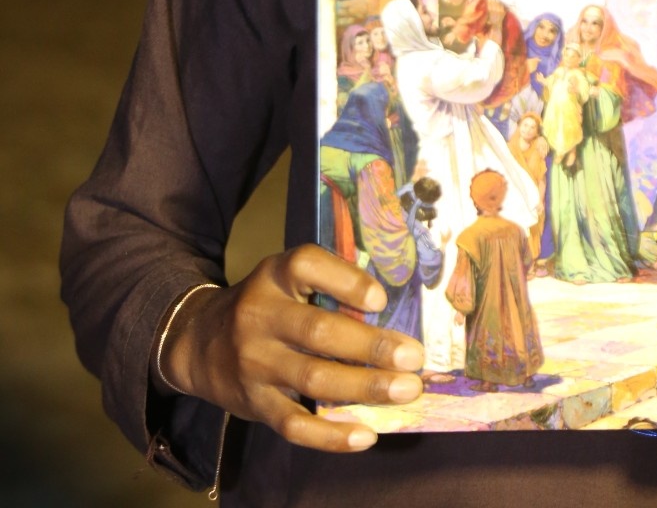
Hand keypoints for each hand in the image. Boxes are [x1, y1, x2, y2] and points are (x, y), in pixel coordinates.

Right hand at [157, 245, 423, 452]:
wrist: (199, 341)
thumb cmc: (264, 304)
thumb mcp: (283, 278)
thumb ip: (325, 283)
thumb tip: (390, 307)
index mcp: (274, 275)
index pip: (307, 265)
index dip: (346, 281)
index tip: (381, 300)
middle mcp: (260, 315)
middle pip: (319, 331)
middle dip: (370, 346)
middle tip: (413, 358)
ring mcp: (255, 362)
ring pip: (312, 378)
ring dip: (363, 387)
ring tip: (405, 391)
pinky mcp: (254, 403)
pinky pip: (294, 424)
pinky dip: (331, 434)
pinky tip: (365, 435)